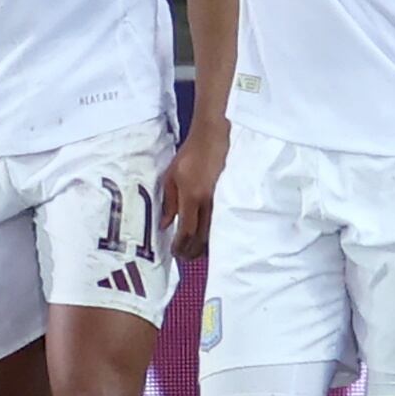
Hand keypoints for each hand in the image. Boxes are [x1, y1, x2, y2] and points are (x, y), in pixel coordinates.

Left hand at [160, 122, 225, 259]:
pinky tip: (209, 238)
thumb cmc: (191, 154)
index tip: (174, 253)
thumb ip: (168, 201)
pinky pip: (221, 223)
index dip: (180, 246)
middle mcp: (208, 202)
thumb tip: (166, 224)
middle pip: (202, 238)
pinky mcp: (229, 199)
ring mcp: (221, 202)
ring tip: (194, 252)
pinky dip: (214, 235)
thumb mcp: (171, 176)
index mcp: (192, 196)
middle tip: (184, 257)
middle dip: (192, 252)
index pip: (187, 231)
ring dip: (204, 247)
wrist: (215, 138)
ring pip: (214, 234)